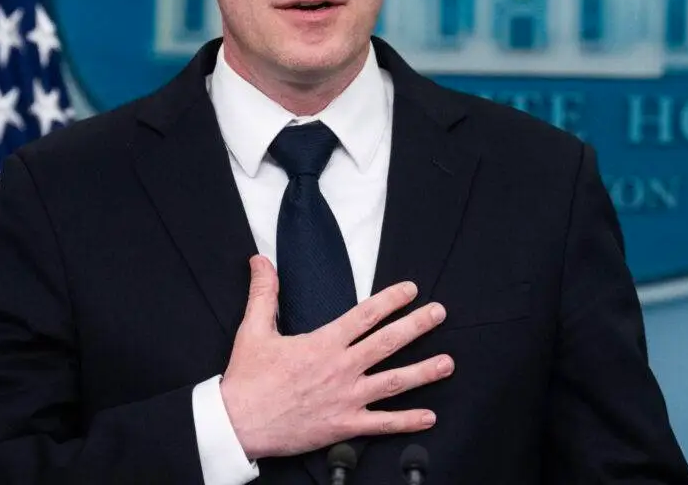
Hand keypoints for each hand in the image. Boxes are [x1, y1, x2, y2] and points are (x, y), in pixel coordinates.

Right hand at [219, 254, 452, 459]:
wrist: (239, 424)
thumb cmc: (247, 380)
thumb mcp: (253, 329)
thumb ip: (263, 292)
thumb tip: (261, 261)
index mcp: (323, 343)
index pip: (365, 315)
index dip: (391, 299)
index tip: (411, 289)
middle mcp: (341, 369)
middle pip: (388, 343)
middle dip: (417, 326)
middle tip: (439, 314)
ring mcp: (346, 399)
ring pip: (393, 382)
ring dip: (423, 372)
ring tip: (447, 362)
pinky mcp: (344, 425)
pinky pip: (382, 424)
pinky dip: (407, 422)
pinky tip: (428, 417)